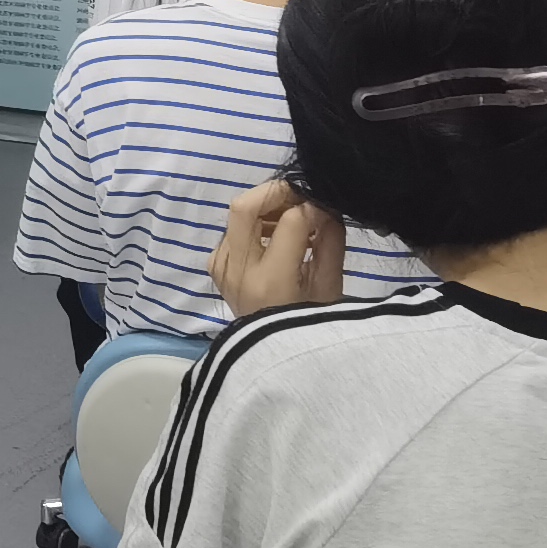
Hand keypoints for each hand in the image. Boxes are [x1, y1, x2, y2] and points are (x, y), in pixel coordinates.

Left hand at [208, 179, 346, 318]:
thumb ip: (329, 240)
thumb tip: (322, 205)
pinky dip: (256, 223)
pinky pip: (233, 230)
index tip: (325, 209)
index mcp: (270, 281)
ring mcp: (221, 267)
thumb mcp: (330, 286)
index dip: (311, 207)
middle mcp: (237, 270)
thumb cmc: (309, 324)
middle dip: (276, 193)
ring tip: (294, 219)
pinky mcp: (216, 266)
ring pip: (237, 214)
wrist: (274, 355)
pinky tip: (277, 235)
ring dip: (266, 206)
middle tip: (302, 198)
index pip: (289, 222)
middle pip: (243, 207)